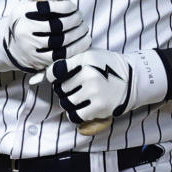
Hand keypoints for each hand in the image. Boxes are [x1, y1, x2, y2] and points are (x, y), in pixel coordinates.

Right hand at [0, 0, 89, 72]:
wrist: (13, 47)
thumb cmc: (30, 21)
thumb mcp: (34, 5)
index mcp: (22, 12)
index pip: (48, 7)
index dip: (66, 6)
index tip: (73, 7)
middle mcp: (24, 30)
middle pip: (57, 25)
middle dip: (75, 20)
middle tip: (80, 18)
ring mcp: (31, 48)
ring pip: (62, 41)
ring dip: (78, 34)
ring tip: (84, 28)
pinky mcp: (39, 62)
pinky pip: (63, 56)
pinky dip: (77, 48)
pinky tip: (84, 41)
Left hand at [44, 47, 166, 123]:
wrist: (133, 79)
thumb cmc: (106, 67)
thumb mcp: (89, 56)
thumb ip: (67, 63)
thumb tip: (38, 77)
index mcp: (85, 60)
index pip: (55, 71)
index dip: (53, 76)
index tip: (59, 78)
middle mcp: (89, 75)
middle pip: (60, 88)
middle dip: (63, 89)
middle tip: (74, 88)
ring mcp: (94, 92)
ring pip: (66, 102)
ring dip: (69, 102)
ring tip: (78, 98)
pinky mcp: (99, 107)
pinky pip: (75, 115)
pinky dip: (75, 113)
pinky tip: (81, 108)